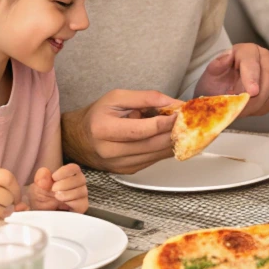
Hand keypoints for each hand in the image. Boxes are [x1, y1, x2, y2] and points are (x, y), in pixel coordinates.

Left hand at [26, 164, 88, 212]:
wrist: (41, 217)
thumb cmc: (41, 201)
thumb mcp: (37, 189)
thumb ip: (40, 179)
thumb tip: (45, 171)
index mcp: (67, 176)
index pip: (74, 168)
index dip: (66, 171)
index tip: (54, 177)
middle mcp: (77, 185)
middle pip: (80, 178)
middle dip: (66, 183)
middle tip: (54, 189)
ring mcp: (80, 197)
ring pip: (82, 191)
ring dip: (68, 193)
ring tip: (57, 197)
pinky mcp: (81, 208)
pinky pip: (82, 204)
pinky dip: (72, 203)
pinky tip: (63, 204)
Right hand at [62, 89, 179, 173]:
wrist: (79, 138)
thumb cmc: (97, 115)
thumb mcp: (117, 97)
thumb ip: (145, 97)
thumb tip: (172, 102)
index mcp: (104, 130)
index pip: (142, 130)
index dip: (165, 122)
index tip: (181, 113)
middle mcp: (110, 151)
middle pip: (152, 145)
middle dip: (175, 132)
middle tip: (190, 120)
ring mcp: (119, 164)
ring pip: (156, 155)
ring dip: (174, 142)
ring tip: (184, 128)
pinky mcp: (127, 171)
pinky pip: (153, 161)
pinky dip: (165, 149)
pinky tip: (172, 138)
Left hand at [195, 44, 268, 117]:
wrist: (221, 91)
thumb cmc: (217, 81)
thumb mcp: (211, 74)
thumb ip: (218, 65)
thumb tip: (228, 55)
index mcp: (245, 50)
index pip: (252, 60)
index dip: (252, 76)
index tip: (252, 92)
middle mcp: (264, 55)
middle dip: (258, 95)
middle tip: (244, 108)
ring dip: (262, 101)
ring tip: (245, 109)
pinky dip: (266, 105)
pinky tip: (252, 109)